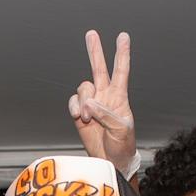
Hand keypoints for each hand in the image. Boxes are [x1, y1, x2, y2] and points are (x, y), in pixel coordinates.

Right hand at [67, 30, 136, 174]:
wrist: (109, 161)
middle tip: (91, 34)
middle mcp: (105, 96)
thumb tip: (89, 104)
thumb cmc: (122, 145)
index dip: (122, 53)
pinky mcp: (79, 113)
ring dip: (82, 101)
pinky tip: (79, 117)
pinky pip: (72, 102)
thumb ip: (106, 114)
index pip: (121, 71)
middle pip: (99, 68)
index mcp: (120, 97)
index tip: (123, 36)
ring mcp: (91, 104)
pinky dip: (74, 108)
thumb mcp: (121, 129)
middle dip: (95, 51)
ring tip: (86, 117)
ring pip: (83, 88)